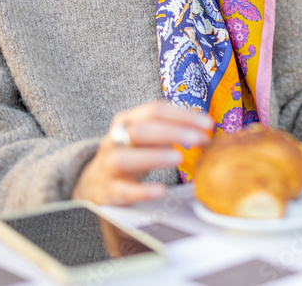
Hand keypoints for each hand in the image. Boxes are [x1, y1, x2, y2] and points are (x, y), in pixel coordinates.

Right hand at [72, 99, 212, 205]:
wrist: (94, 183)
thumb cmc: (132, 154)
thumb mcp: (147, 137)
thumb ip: (171, 130)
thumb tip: (204, 128)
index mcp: (127, 120)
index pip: (154, 110)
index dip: (182, 115)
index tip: (208, 123)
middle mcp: (115, 139)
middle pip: (140, 130)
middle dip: (173, 132)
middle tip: (200, 139)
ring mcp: (108, 165)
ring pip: (124, 158)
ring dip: (153, 156)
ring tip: (179, 158)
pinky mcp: (108, 191)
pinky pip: (123, 190)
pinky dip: (141, 191)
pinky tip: (160, 191)